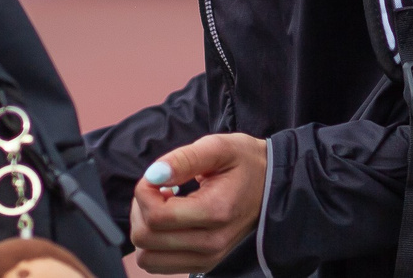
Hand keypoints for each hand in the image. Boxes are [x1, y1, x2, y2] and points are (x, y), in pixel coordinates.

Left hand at [129, 134, 265, 274]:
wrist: (270, 185)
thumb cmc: (244, 162)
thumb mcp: (218, 147)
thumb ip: (184, 159)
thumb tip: (153, 175)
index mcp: (216, 212)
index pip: (157, 216)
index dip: (144, 191)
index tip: (157, 175)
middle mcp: (212, 243)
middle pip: (146, 238)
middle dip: (141, 208)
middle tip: (159, 188)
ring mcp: (207, 258)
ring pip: (147, 258)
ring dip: (144, 228)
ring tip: (163, 205)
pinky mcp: (202, 265)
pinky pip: (157, 264)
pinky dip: (153, 243)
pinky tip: (169, 220)